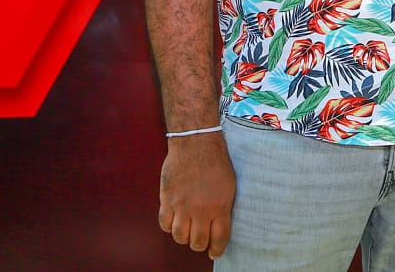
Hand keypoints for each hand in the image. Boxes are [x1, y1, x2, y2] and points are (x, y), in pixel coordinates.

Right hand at [157, 133, 235, 258]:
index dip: (216, 249)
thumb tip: (218, 225)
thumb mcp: (229, 186)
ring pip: (180, 236)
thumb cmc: (215, 161)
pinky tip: (174, 220)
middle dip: (200, 244)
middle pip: (198, 242)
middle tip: (200, 239)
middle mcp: (200, 210)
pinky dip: (169, 226)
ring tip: (187, 229)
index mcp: (220, 206)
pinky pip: (164, 223)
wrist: (196, 142)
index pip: (219, 238)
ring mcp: (182, 205)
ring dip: (184, 236)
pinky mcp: (167, 199)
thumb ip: (222, 207)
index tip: (214, 252)